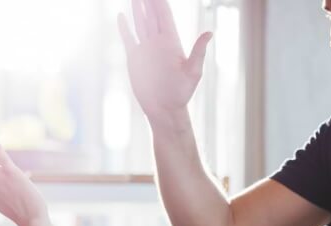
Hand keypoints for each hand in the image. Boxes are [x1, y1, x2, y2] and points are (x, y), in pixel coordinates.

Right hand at [117, 0, 212, 124]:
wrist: (164, 109)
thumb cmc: (181, 93)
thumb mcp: (193, 72)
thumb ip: (199, 52)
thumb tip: (209, 33)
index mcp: (171, 42)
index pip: (164, 15)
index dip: (159, 1)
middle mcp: (158, 43)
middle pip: (152, 15)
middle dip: (148, 1)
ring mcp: (146, 49)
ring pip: (140, 23)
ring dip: (137, 9)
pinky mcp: (135, 59)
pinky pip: (129, 39)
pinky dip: (124, 28)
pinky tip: (121, 16)